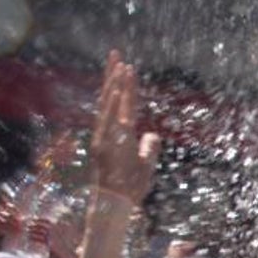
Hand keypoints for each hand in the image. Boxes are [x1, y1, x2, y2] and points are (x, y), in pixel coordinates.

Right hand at [90, 50, 160, 204]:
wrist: (117, 204)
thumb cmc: (130, 188)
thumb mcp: (146, 165)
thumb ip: (149, 148)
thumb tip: (153, 135)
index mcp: (120, 134)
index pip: (124, 105)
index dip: (127, 87)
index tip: (128, 68)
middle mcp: (109, 131)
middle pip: (113, 98)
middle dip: (114, 75)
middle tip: (116, 53)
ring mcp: (105, 137)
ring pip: (110, 105)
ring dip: (116, 84)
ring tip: (120, 64)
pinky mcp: (103, 144)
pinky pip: (109, 120)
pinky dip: (114, 104)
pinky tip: (119, 88)